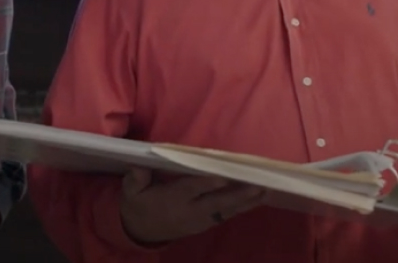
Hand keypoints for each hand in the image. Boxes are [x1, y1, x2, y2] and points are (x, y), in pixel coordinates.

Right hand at [119, 168, 265, 244]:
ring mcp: (200, 219)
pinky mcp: (207, 223)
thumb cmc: (139, 203)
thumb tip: (138, 166)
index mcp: (172, 199)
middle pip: (216, 203)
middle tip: (258, 186)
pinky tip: (257, 198)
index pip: (191, 190)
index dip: (206, 184)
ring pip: (226, 210)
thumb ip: (136, 179)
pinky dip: (243, 207)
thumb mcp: (131, 191)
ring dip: (246, 202)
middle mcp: (190, 211)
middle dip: (238, 195)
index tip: (222, 178)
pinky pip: (227, 215)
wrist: (142, 230)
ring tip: (265, 191)